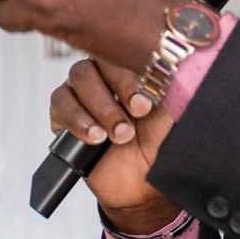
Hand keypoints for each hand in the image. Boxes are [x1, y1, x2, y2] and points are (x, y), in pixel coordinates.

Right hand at [49, 59, 180, 231]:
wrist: (138, 183)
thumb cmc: (155, 145)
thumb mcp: (170, 117)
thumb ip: (171, 90)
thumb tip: (180, 67)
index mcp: (131, 68)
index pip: (121, 55)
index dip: (129, 79)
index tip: (143, 106)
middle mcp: (103, 74)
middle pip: (95, 64)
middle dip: (113, 99)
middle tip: (128, 128)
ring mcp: (80, 91)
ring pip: (77, 80)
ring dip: (99, 110)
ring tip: (116, 137)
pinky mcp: (63, 112)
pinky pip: (60, 103)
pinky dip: (77, 120)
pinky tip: (94, 137)